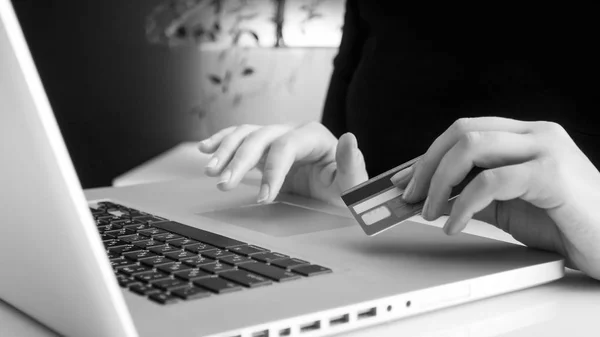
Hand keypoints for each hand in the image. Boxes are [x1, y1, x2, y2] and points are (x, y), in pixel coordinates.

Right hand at [198, 122, 367, 205]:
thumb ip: (352, 164)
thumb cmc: (344, 189)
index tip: (262, 198)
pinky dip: (222, 142)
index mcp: (314, 136)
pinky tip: (205, 149)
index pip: (286, 147)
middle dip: (240, 161)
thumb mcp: (354, 183)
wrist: (336, 192)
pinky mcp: (265, 147)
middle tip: (224, 184)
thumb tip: (349, 138)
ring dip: (225, 151)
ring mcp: (276, 136)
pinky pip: (240, 138)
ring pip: (245, 135)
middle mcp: (293, 131)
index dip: (271, 171)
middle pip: (260, 138)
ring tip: (210, 171)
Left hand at [401, 117, 599, 279]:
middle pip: (462, 131)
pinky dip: (463, 204)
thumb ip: (475, 195)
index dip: (429, 154)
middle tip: (411, 196)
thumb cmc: (566, 223)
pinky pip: (491, 181)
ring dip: (439, 182)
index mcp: (525, 136)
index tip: (404, 178)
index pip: (465, 131)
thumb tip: (432, 196)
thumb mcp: (510, 206)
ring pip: (471, 147)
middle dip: (427, 165)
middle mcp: (535, 133)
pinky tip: (454, 224)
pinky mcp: (551, 174)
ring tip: (429, 211)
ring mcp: (545, 149)